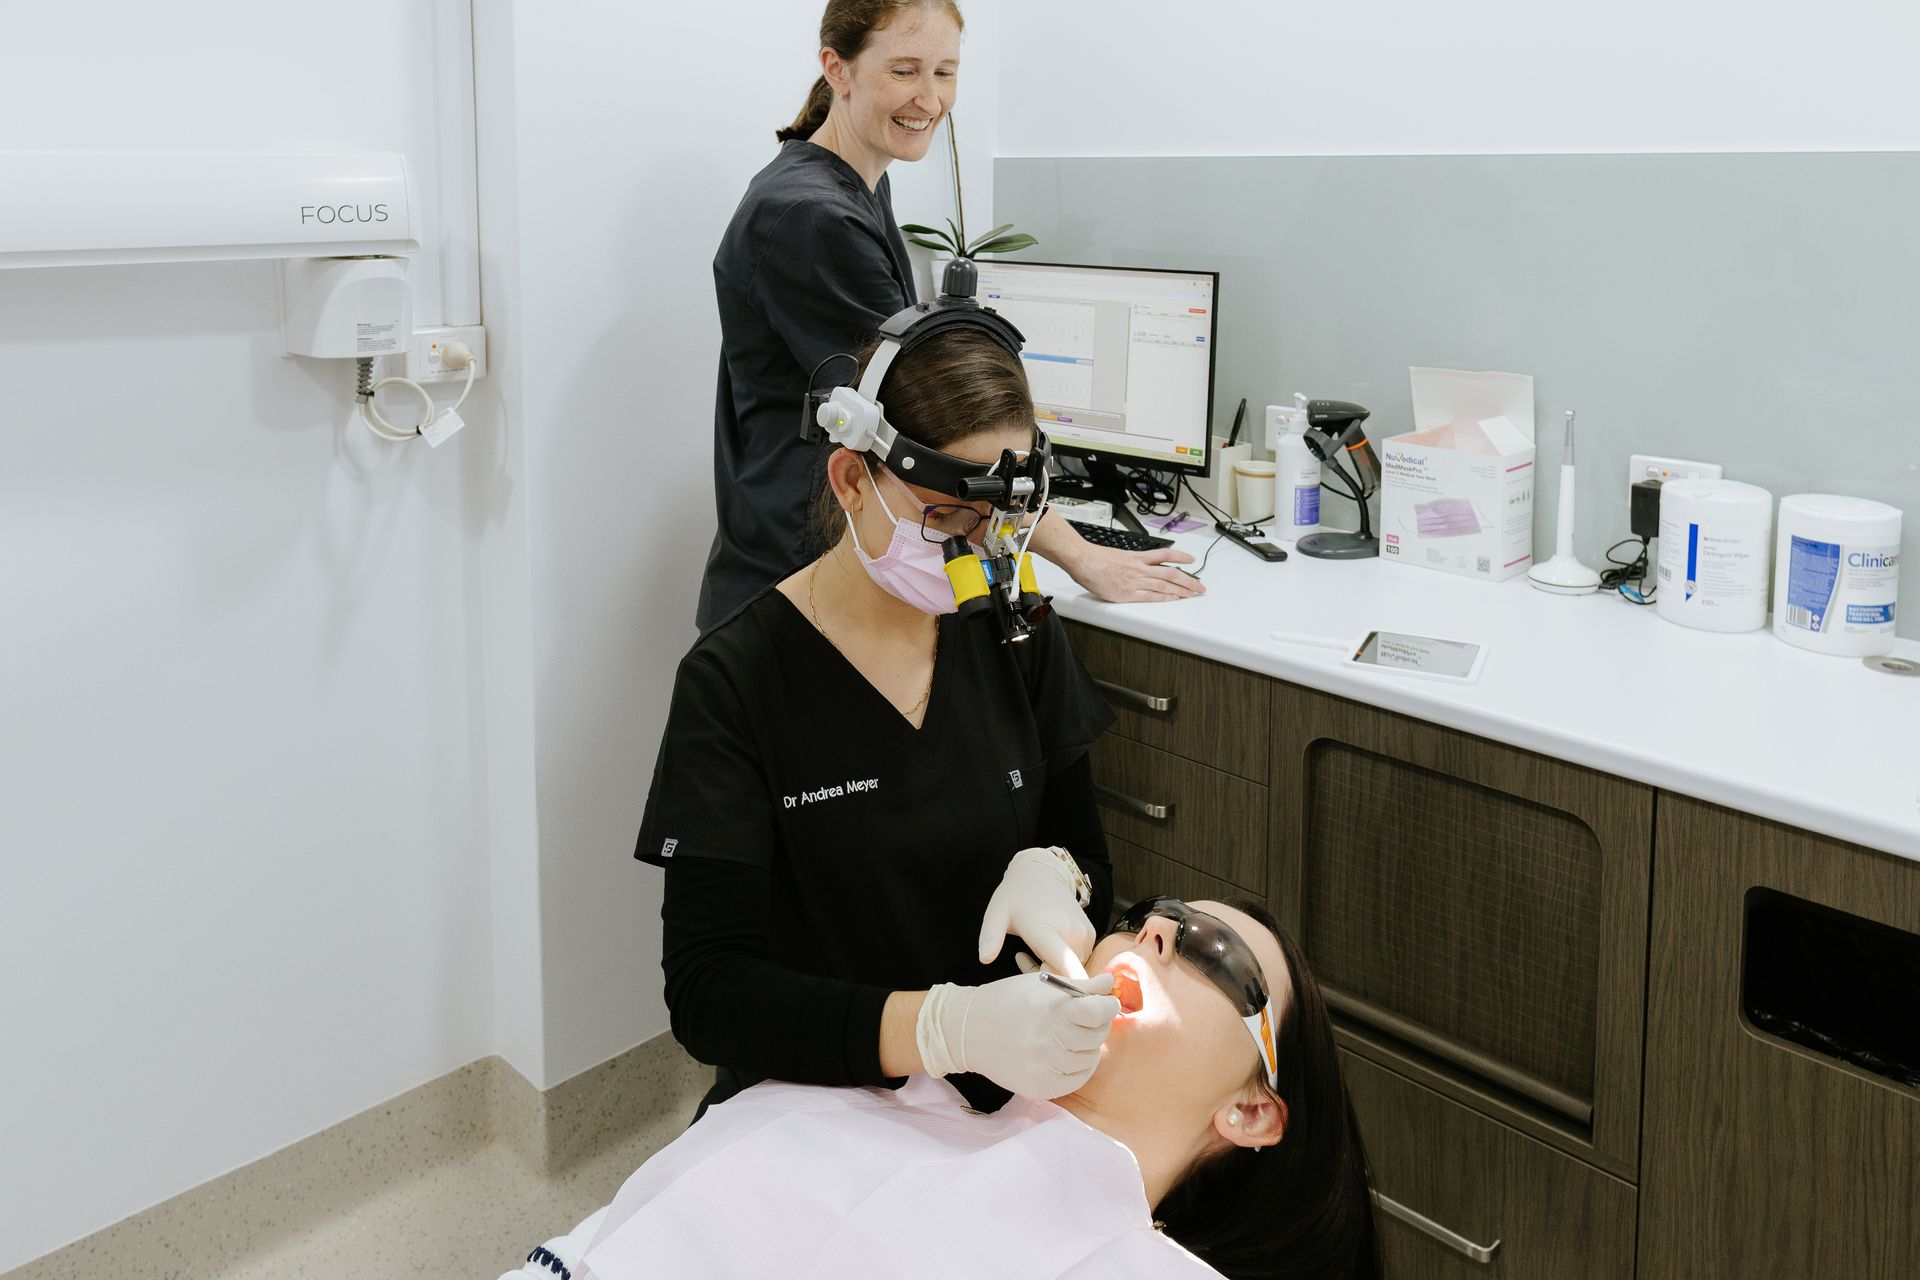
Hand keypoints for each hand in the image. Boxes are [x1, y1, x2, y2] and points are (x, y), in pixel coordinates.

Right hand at [917, 972, 1120, 1099]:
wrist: (968, 1031)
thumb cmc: (1008, 1000)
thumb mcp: (1039, 983)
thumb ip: (1078, 986)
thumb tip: (1109, 984)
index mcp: (1047, 1006)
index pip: (1096, 1012)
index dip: (1107, 1007)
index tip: (1106, 1004)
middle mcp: (1045, 1037)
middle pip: (1097, 1036)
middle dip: (1099, 1025)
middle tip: (1087, 1020)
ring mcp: (1041, 1065)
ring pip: (1089, 1059)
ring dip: (1088, 1047)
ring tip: (1073, 1037)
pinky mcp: (1037, 1087)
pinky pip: (1076, 1081)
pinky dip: (1080, 1069)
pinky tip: (1069, 1056)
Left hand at [978, 847, 1095, 978]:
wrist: (1041, 873)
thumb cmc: (1015, 895)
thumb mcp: (996, 913)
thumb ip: (990, 937)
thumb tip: (984, 959)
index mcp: (1046, 929)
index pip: (1066, 965)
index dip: (1068, 987)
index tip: (1060, 1001)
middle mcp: (1071, 933)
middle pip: (1064, 973)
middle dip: (1045, 976)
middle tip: (1023, 959)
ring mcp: (1085, 934)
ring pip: (1072, 968)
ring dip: (1054, 968)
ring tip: (1035, 949)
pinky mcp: (1091, 935)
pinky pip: (1078, 959)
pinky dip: (1064, 960)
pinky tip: (1049, 946)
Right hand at [1030, 519, 1205, 602]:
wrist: (1084, 561)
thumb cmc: (1096, 559)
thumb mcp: (1118, 556)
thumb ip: (1130, 562)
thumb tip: (1137, 567)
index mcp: (1138, 557)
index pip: (1165, 555)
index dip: (1180, 558)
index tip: (1191, 561)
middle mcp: (1140, 568)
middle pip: (1171, 573)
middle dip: (1188, 580)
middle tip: (1200, 586)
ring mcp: (1135, 580)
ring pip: (1165, 584)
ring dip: (1181, 590)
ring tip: (1193, 594)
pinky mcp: (1128, 592)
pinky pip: (1151, 595)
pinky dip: (1164, 597)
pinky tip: (1174, 598)